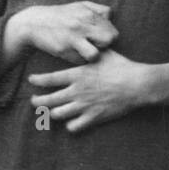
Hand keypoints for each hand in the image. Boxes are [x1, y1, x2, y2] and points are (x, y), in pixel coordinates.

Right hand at [17, 0, 117, 63]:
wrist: (33, 23)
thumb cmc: (60, 16)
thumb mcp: (80, 6)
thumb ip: (98, 10)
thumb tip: (110, 18)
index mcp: (89, 13)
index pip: (112, 29)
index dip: (108, 36)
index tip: (100, 38)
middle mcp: (83, 24)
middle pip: (110, 39)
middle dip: (105, 45)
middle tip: (96, 45)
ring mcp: (73, 38)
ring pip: (96, 54)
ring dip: (93, 55)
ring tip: (87, 52)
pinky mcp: (63, 49)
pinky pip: (80, 61)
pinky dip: (79, 60)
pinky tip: (74, 54)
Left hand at [29, 48, 147, 132]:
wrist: (137, 84)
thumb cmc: (122, 66)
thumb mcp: (106, 54)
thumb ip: (93, 51)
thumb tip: (89, 42)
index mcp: (78, 75)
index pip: (49, 79)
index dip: (37, 80)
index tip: (32, 80)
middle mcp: (77, 91)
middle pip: (47, 100)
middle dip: (37, 102)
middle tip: (34, 101)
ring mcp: (84, 106)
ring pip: (57, 115)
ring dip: (53, 114)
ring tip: (52, 112)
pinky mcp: (93, 117)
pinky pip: (73, 127)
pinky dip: (70, 126)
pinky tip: (71, 122)